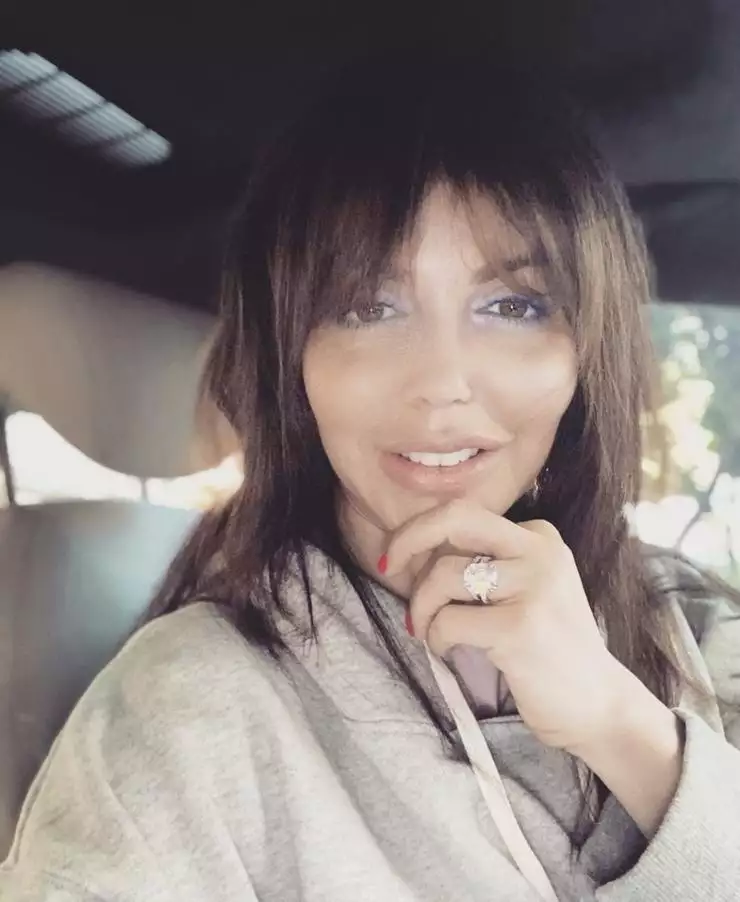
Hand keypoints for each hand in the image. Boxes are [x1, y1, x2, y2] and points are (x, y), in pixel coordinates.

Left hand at [382, 500, 632, 752]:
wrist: (597, 705)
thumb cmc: (547, 649)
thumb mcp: (524, 588)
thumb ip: (482, 563)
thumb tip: (411, 550)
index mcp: (540, 536)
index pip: (464, 515)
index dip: (423, 535)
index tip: (403, 560)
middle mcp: (540, 551)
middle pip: (454, 518)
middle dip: (408, 536)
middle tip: (387, 565)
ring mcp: (533, 586)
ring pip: (443, 575)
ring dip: (421, 608)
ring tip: (427, 632)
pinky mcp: (519, 626)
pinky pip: (447, 620)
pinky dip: (436, 637)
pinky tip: (449, 651)